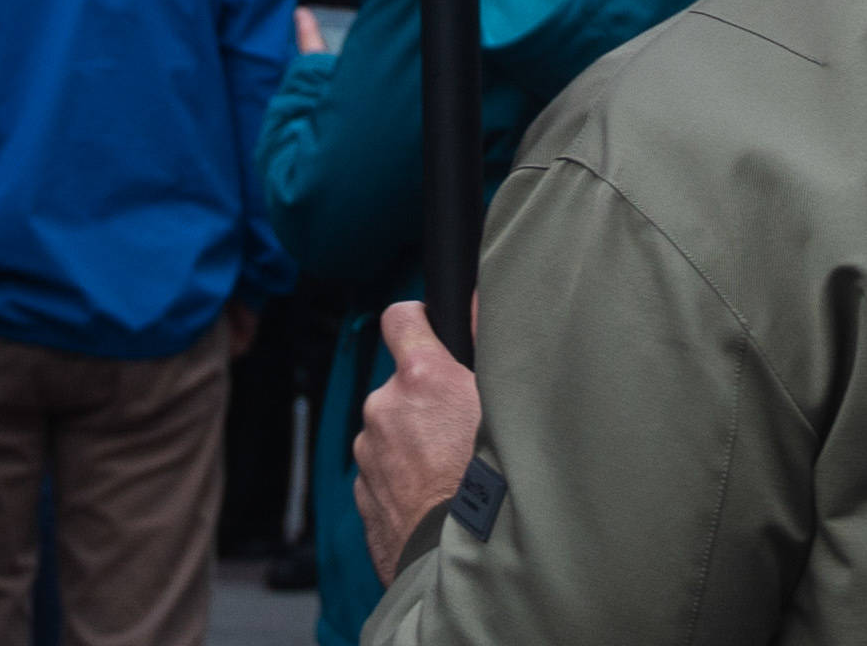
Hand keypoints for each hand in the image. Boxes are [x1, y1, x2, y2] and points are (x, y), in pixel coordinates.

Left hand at [353, 302, 484, 580]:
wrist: (471, 566)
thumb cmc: (498, 485)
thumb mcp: (504, 403)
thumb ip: (486, 343)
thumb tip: (471, 300)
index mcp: (420, 378)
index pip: (401, 318)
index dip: (418, 322)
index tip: (432, 334)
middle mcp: (384, 409)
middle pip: (402, 386)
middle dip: (425, 401)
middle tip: (462, 430)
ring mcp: (368, 457)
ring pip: (391, 434)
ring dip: (413, 445)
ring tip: (452, 475)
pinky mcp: (363, 498)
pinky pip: (384, 476)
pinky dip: (404, 483)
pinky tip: (435, 502)